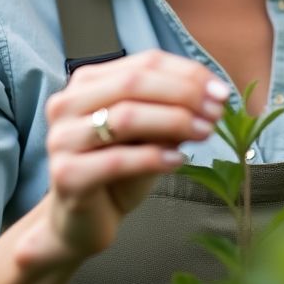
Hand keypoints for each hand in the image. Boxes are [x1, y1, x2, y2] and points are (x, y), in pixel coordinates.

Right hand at [25, 50, 229, 266]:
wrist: (82, 221)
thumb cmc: (118, 170)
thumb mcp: (149, 134)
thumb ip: (171, 111)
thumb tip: (213, 98)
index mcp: (88, 82)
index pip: (145, 62)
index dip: (188, 73)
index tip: (221, 91)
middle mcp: (67, 103)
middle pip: (134, 83)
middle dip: (184, 94)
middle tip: (216, 111)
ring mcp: (62, 138)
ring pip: (126, 117)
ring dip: (174, 122)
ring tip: (204, 132)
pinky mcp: (66, 175)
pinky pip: (116, 160)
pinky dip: (153, 157)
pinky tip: (179, 161)